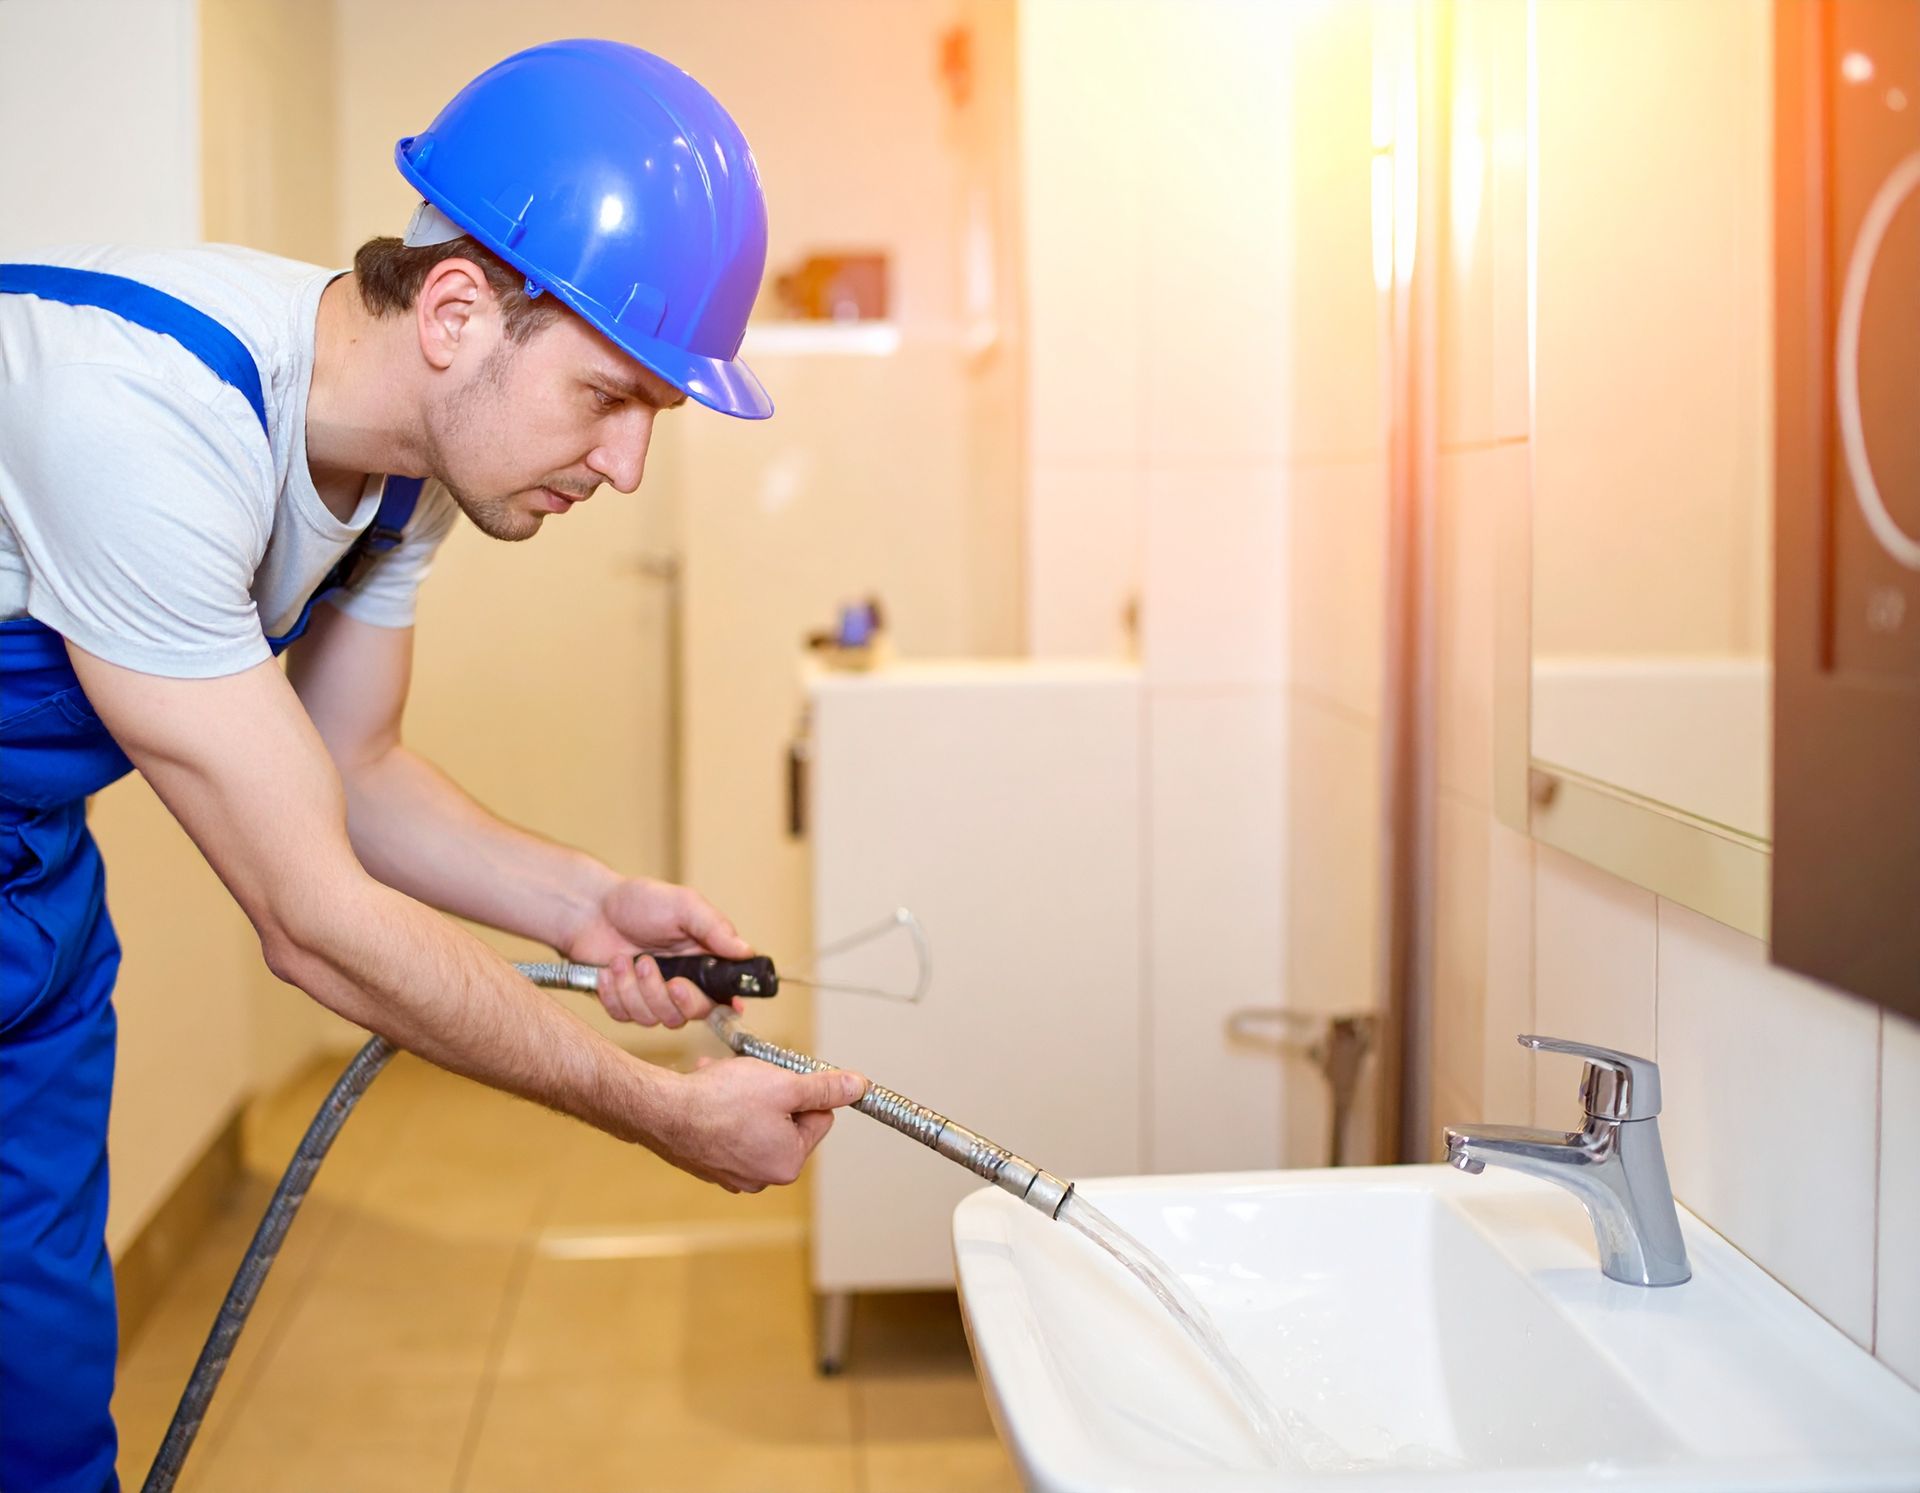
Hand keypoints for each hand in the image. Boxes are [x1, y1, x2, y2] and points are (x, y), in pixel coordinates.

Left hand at [564, 877, 752, 1029]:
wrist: (589, 910)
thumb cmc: (639, 901)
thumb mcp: (684, 905)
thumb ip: (715, 928)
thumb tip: (747, 951)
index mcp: (705, 960)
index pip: (727, 993)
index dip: (726, 1004)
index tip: (716, 999)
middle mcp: (684, 982)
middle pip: (691, 1013)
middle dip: (669, 995)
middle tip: (649, 965)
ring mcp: (655, 996)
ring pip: (656, 1018)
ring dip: (634, 988)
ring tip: (623, 958)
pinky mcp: (627, 1004)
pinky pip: (626, 1016)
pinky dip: (614, 993)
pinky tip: (609, 970)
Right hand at [651, 1056, 868, 1191]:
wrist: (662, 1111)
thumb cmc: (720, 1102)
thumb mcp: (785, 1085)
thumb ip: (825, 1088)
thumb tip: (857, 1087)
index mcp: (787, 1163)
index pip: (819, 1119)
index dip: (803, 1091)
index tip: (783, 1078)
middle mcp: (762, 1177)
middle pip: (787, 1121)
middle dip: (772, 1093)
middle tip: (753, 1079)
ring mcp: (733, 1173)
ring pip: (757, 1121)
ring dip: (748, 1097)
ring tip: (726, 1082)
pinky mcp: (709, 1164)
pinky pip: (729, 1130)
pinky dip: (724, 1109)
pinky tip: (710, 1093)